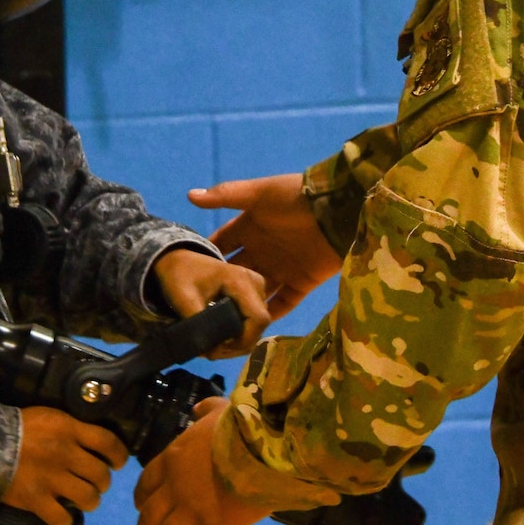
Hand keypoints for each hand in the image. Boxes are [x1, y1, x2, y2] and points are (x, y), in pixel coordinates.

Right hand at [2, 407, 127, 524]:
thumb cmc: (19, 427)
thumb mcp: (50, 417)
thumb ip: (73, 429)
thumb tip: (95, 443)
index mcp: (69, 430)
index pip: (108, 443)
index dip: (119, 455)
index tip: (118, 463)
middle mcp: (65, 454)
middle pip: (101, 475)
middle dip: (103, 481)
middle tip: (96, 482)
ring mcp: (51, 479)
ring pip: (88, 498)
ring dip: (90, 500)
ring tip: (83, 498)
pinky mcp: (36, 500)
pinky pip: (62, 518)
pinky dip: (65, 519)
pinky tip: (62, 514)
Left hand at [134, 396, 271, 524]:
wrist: (265, 445)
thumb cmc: (243, 423)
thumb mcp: (220, 409)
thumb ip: (206, 410)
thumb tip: (197, 410)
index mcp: (173, 458)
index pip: (146, 482)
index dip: (142, 497)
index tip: (142, 505)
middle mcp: (176, 487)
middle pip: (149, 515)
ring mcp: (194, 509)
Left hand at [152, 248, 270, 355]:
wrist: (182, 261)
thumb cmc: (181, 276)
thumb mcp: (183, 299)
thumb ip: (197, 323)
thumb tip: (210, 351)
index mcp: (240, 280)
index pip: (258, 319)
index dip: (242, 340)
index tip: (216, 350)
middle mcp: (256, 283)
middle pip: (259, 327)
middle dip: (236, 346)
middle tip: (209, 352)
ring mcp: (258, 289)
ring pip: (257, 328)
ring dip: (236, 343)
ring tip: (211, 347)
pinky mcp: (255, 296)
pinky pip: (253, 323)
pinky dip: (238, 336)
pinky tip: (219, 338)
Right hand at [190, 175, 341, 319]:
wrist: (339, 209)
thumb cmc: (295, 198)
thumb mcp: (259, 193)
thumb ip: (226, 196)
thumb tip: (189, 195)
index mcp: (251, 227)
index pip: (223, 243)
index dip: (207, 256)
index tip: (184, 274)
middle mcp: (264, 249)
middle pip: (238, 272)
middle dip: (221, 287)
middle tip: (198, 308)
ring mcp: (283, 268)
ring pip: (257, 291)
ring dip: (244, 304)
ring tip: (221, 325)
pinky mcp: (302, 283)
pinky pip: (283, 303)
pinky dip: (270, 315)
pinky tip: (252, 331)